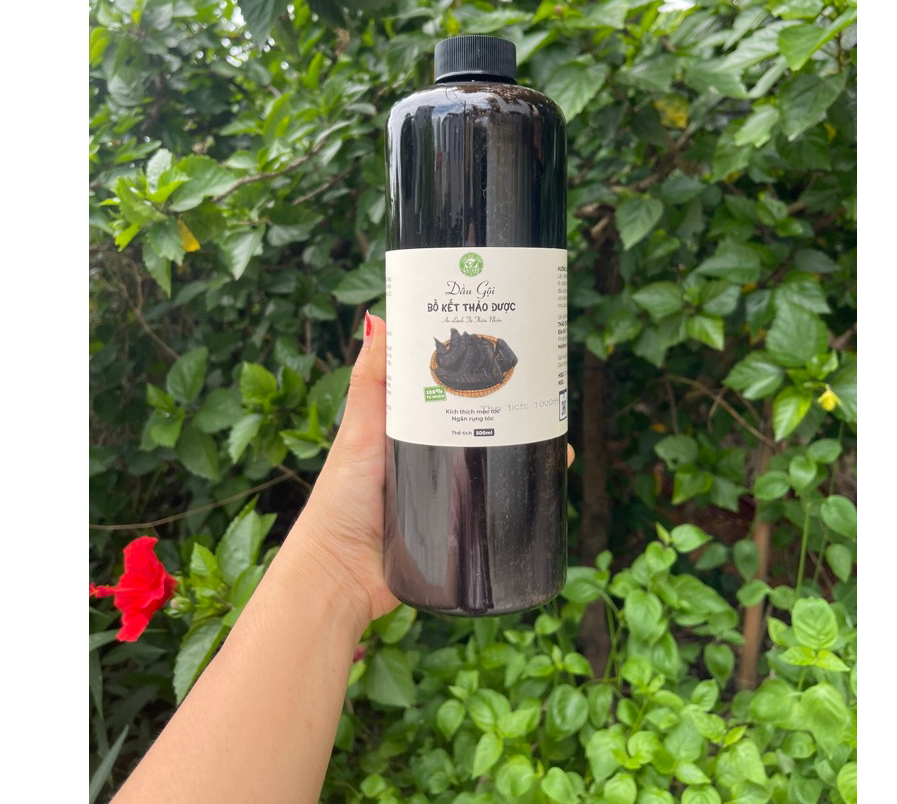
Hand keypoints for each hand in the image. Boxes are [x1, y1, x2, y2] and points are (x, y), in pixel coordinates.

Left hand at [291, 312, 574, 628]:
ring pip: (493, 457)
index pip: (447, 384)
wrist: (343, 578)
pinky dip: (521, 489)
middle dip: (511, 403)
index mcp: (406, 423)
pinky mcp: (459, 521)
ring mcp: (446, 486)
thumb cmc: (340, 500)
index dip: (474, 363)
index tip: (505, 339)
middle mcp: (429, 451)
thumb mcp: (359, 433)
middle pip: (478, 419)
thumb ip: (370, 384)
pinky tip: (549, 475)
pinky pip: (496, 500)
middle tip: (544, 386)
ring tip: (556, 433)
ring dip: (525, 444)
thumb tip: (377, 319)